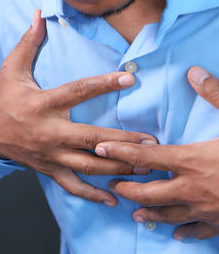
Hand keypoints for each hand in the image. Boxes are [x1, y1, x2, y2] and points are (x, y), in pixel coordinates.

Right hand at [0, 10, 155, 205]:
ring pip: (87, 166)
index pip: (76, 92)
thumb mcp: (11, 70)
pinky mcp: (49, 169)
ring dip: (116, 167)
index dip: (102, 84)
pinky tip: (114, 199)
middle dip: (121, 141)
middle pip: (89, 139)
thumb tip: (37, 16)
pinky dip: (93, 195)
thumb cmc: (6, 100)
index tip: (129, 78)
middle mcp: (48, 132)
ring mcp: (50, 155)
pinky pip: (72, 186)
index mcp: (42, 105)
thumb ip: (27, 44)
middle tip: (151, 142)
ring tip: (144, 166)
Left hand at [95, 66, 218, 239]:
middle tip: (112, 185)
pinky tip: (174, 233)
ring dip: (146, 213)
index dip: (119, 152)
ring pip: (164, 215)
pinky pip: (195, 231)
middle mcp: (190, 188)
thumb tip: (193, 72)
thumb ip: (215, 96)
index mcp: (191, 161)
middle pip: (146, 192)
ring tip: (133, 211)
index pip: (144, 157)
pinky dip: (182, 231)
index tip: (99, 149)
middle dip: (125, 189)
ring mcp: (204, 210)